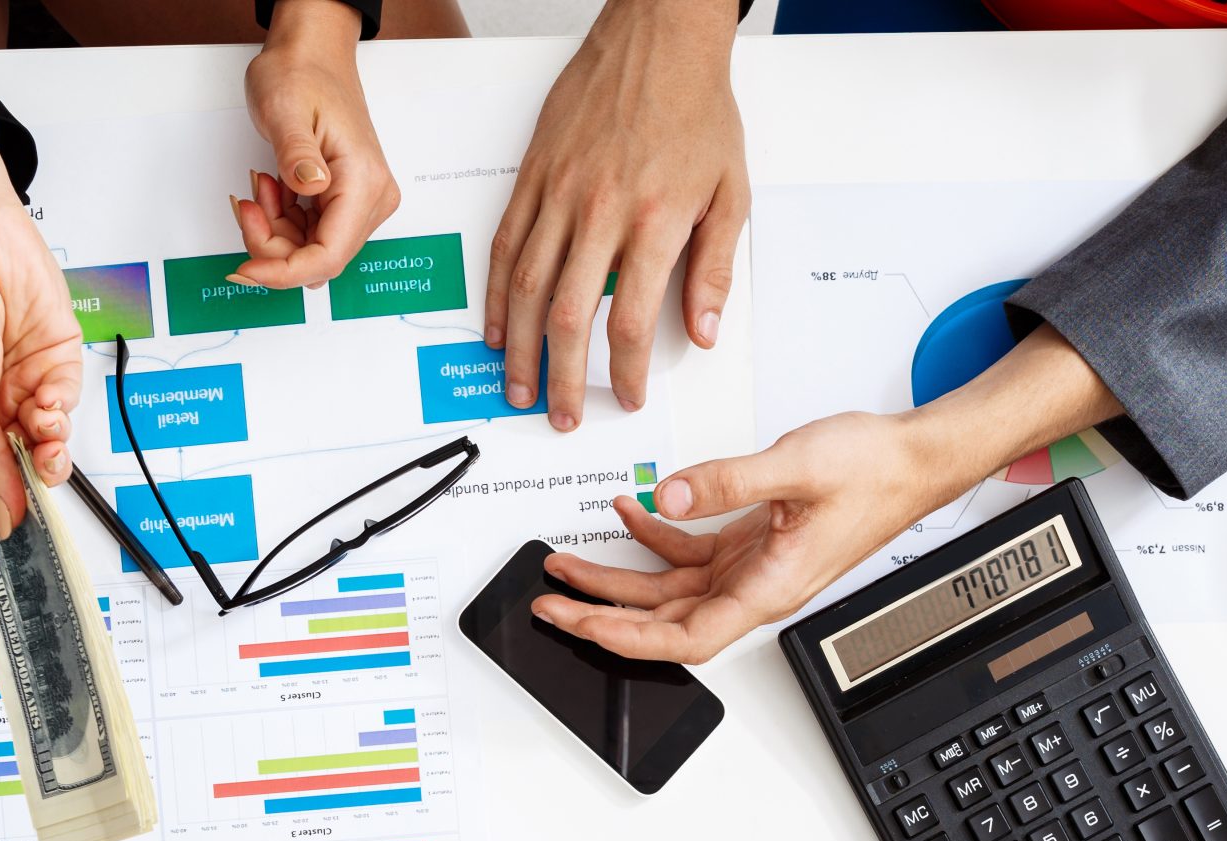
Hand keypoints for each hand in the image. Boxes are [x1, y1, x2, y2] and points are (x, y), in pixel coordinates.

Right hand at [0, 117, 80, 532]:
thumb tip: (5, 513)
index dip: (9, 499)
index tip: (26, 525)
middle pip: (27, 460)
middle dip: (38, 470)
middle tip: (40, 472)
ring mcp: (26, 379)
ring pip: (53, 434)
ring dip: (52, 439)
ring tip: (40, 426)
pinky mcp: (58, 355)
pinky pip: (70, 397)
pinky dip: (63, 406)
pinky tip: (47, 401)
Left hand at [233, 0, 398, 288]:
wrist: (312, 55)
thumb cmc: (303, 74)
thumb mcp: (286, 110)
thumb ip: (297, 154)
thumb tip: (310, 186)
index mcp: (363, 182)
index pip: (328, 256)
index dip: (284, 272)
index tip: (246, 270)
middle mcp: (371, 199)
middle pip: (318, 257)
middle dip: (273, 243)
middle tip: (246, 205)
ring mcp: (361, 202)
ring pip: (311, 248)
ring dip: (276, 230)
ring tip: (262, 185)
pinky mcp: (346, 200)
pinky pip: (310, 232)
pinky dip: (283, 220)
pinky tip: (274, 188)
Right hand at [485, 0, 745, 425]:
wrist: (659, 40)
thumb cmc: (696, 111)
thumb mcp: (730, 192)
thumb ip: (714, 267)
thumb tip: (703, 331)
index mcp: (654, 221)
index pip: (629, 319)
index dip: (624, 371)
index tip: (627, 396)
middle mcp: (600, 211)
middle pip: (567, 315)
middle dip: (562, 377)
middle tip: (562, 414)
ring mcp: (559, 193)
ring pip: (525, 287)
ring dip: (518, 348)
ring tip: (518, 388)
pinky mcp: (533, 176)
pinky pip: (505, 245)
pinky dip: (496, 295)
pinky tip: (496, 329)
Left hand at [532, 411, 955, 662]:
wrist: (913, 461)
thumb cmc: (875, 473)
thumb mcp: (796, 466)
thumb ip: (724, 483)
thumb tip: (666, 499)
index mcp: (768, 588)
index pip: (685, 637)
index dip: (628, 640)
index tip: (580, 625)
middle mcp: (755, 588)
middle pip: (663, 621)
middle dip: (600, 613)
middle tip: (550, 601)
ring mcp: (751, 568)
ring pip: (668, 588)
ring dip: (616, 577)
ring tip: (566, 563)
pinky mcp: (751, 543)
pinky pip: (690, 552)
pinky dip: (653, 534)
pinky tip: (630, 508)